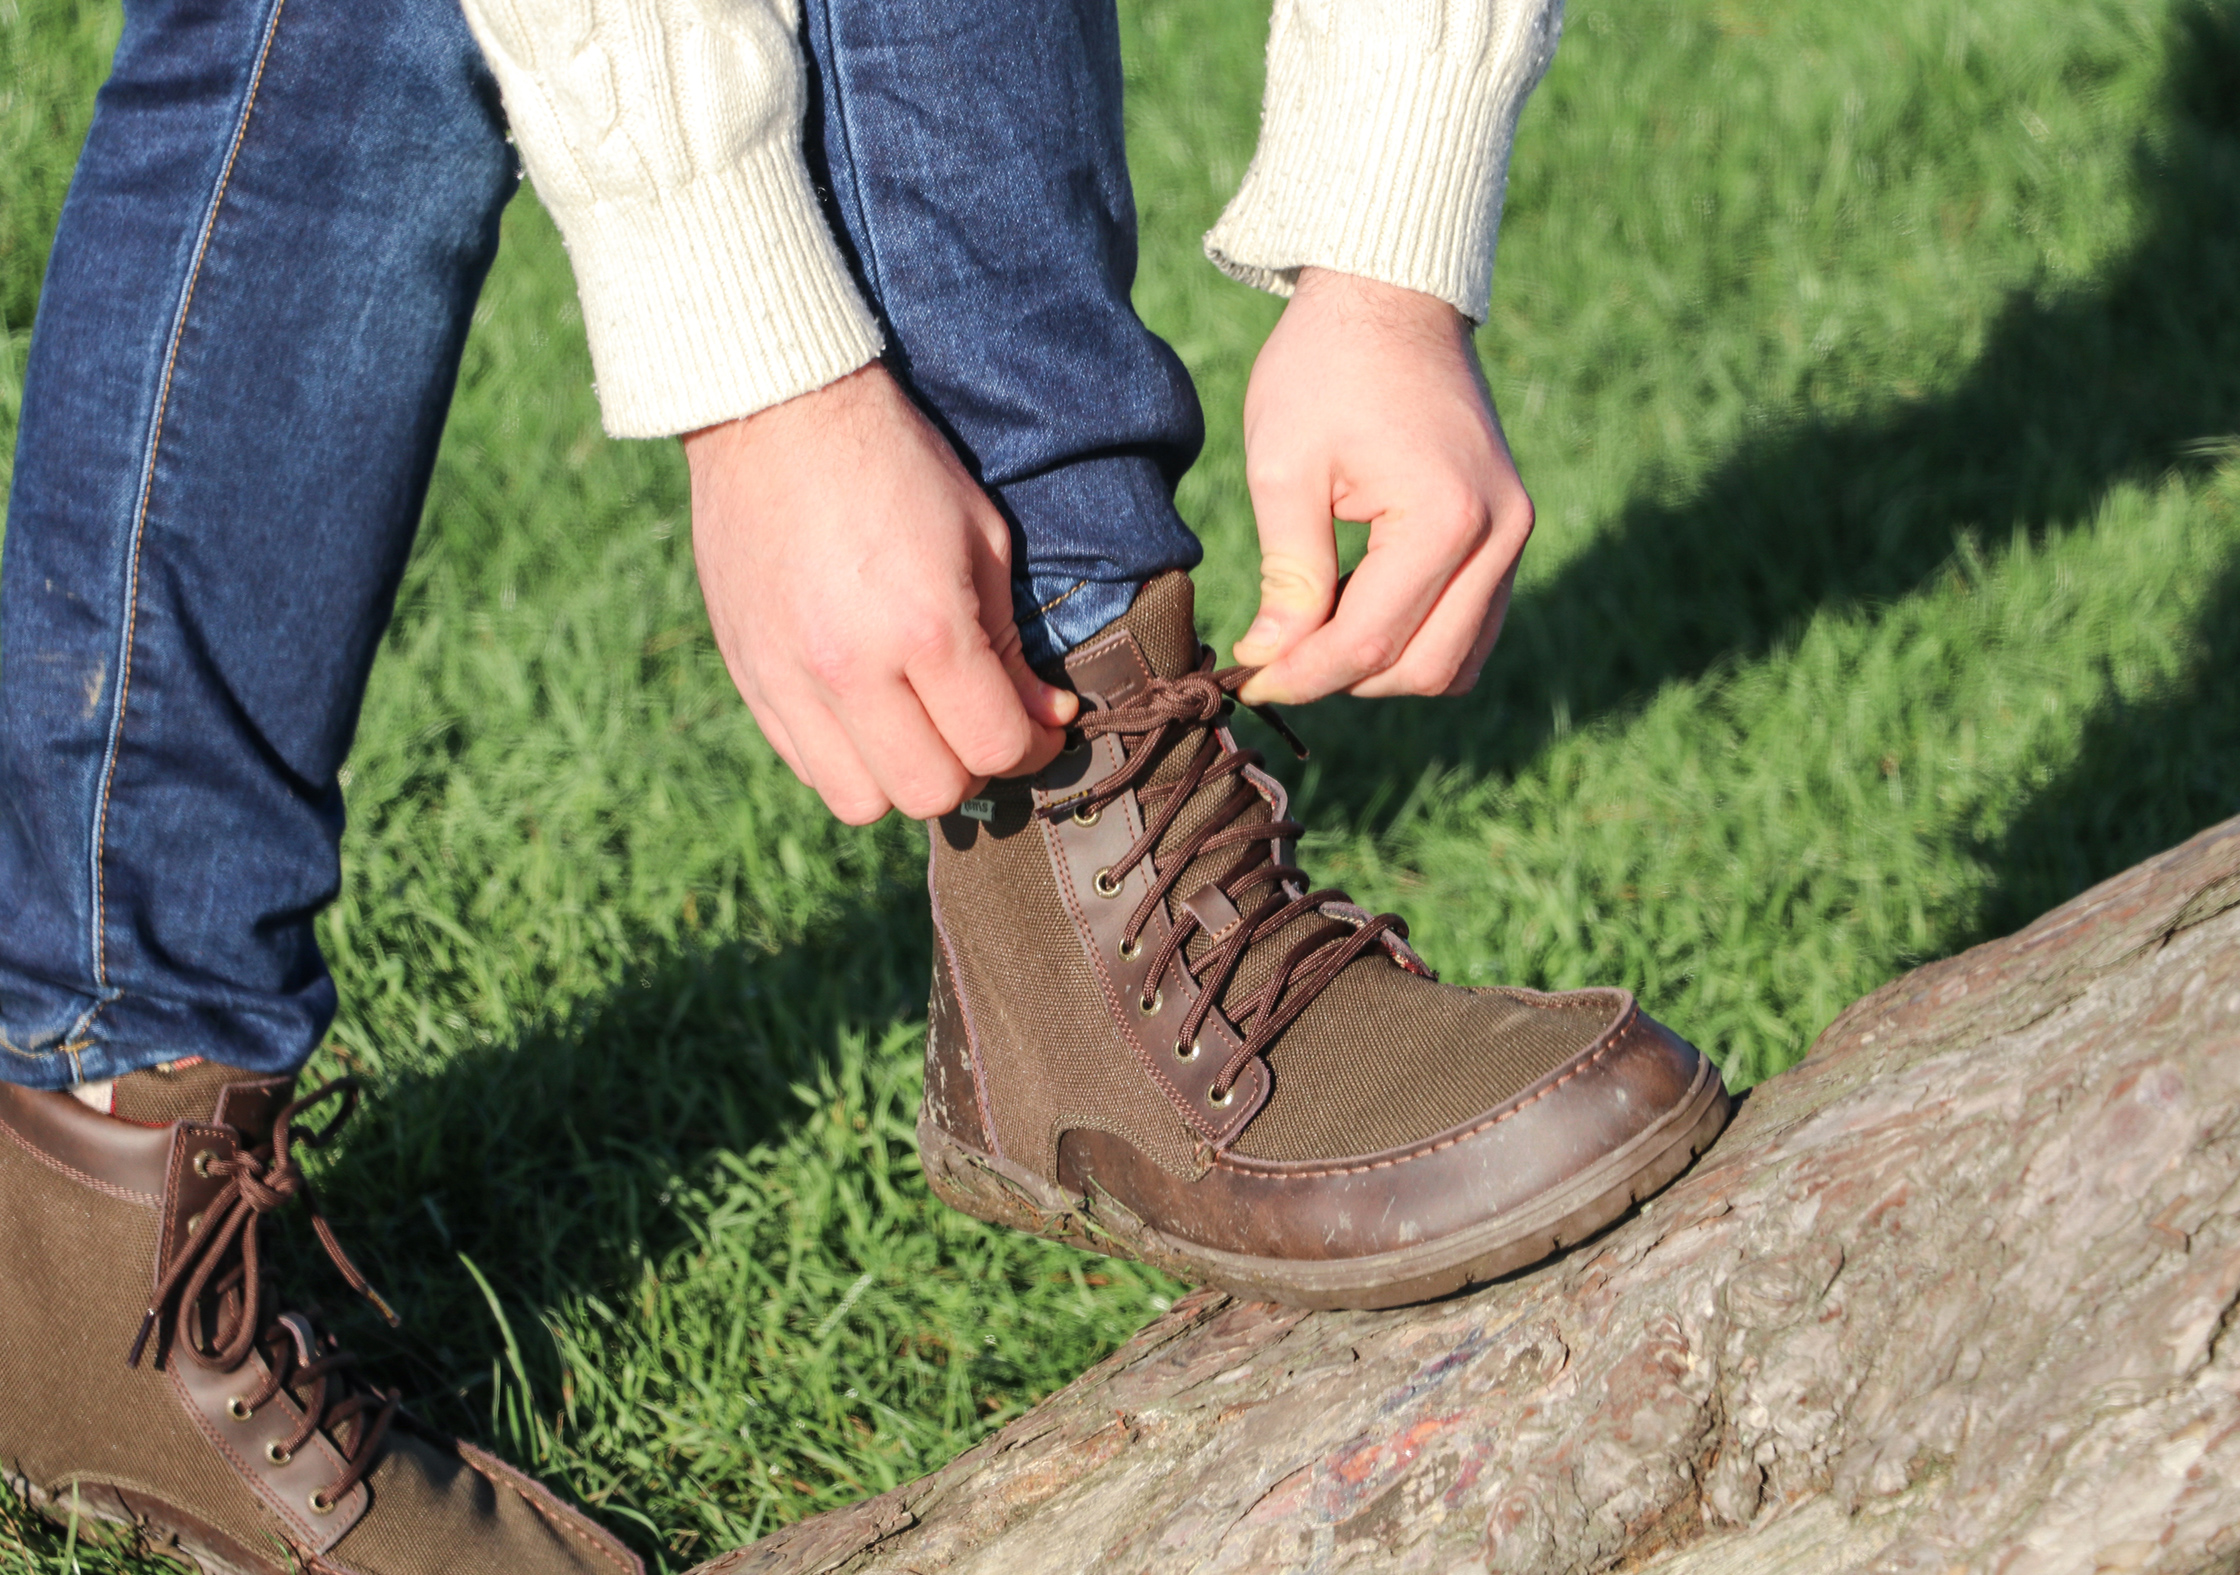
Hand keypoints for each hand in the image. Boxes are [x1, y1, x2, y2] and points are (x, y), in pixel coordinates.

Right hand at [685, 364, 1077, 824]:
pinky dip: (847, 758)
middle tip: (979, 726)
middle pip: (930, 793)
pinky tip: (867, 711)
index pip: (994, 748)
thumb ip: (1011, 645)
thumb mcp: (981, 541)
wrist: (776, 412)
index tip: (1037, 723)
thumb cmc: (898, 464)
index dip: (1032, 747)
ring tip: (919, 727)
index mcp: (925, 628)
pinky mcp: (749, 677)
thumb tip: (1044, 720)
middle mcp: (852, 669)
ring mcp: (790, 680)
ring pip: (862, 801)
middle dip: (970, 770)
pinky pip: (807, 766)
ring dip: (903, 777)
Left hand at [1231, 268, 1533, 705]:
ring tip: (1314, 627)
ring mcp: (1516, 534)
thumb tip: (1269, 660)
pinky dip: (1415, 639)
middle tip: (1275, 657)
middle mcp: (1502, 534)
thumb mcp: (1284, 468)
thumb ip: (1287, 574)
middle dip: (1343, 678)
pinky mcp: (1510, 531)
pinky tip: (1356, 606)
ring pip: (1455, 661)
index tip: (1246, 679)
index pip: (1370, 642)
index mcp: (1448, 518)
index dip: (1302, 675)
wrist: (1391, 296)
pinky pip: (1472, 626)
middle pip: (1424, 669)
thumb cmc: (1326, 367)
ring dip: (1383, 667)